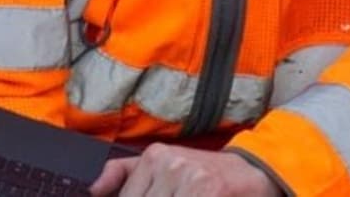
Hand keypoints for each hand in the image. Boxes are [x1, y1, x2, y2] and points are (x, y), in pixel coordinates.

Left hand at [90, 144, 281, 195]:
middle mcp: (170, 164)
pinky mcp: (207, 191)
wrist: (256, 172)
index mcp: (154, 156)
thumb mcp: (165, 162)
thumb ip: (125, 172)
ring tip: (188, 196)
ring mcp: (189, 179)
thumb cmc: (209, 173)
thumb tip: (93, 190)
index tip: (153, 196)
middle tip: (172, 196)